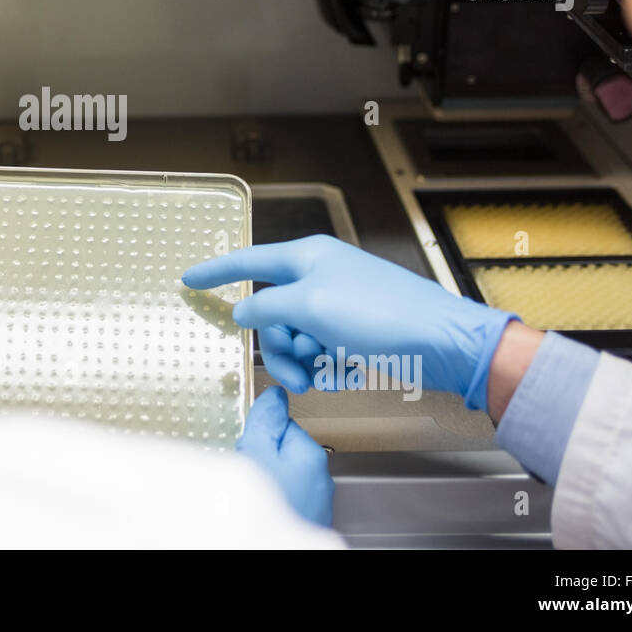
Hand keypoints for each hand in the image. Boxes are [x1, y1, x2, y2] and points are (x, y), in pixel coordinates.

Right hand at [184, 234, 516, 410]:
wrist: (443, 343)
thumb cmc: (381, 315)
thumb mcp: (310, 307)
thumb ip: (265, 306)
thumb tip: (242, 312)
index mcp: (307, 256)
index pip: (248, 260)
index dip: (215, 271)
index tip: (188, 279)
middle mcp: (321, 276)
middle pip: (271, 311)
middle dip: (277, 345)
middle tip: (295, 370)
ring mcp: (339, 304)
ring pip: (295, 336)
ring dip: (302, 361)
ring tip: (323, 375)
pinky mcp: (356, 331)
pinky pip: (321, 350)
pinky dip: (326, 366)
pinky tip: (346, 373)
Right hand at [237, 387, 333, 526]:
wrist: (272, 546)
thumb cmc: (267, 508)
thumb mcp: (255, 452)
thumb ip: (265, 419)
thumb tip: (275, 394)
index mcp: (311, 453)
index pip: (281, 423)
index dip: (259, 432)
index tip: (248, 444)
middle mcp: (321, 476)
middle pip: (282, 449)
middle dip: (261, 456)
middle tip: (247, 471)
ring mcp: (316, 502)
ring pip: (283, 476)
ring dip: (265, 480)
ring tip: (252, 493)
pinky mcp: (308, 520)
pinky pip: (286, 498)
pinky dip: (272, 500)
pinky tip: (261, 508)